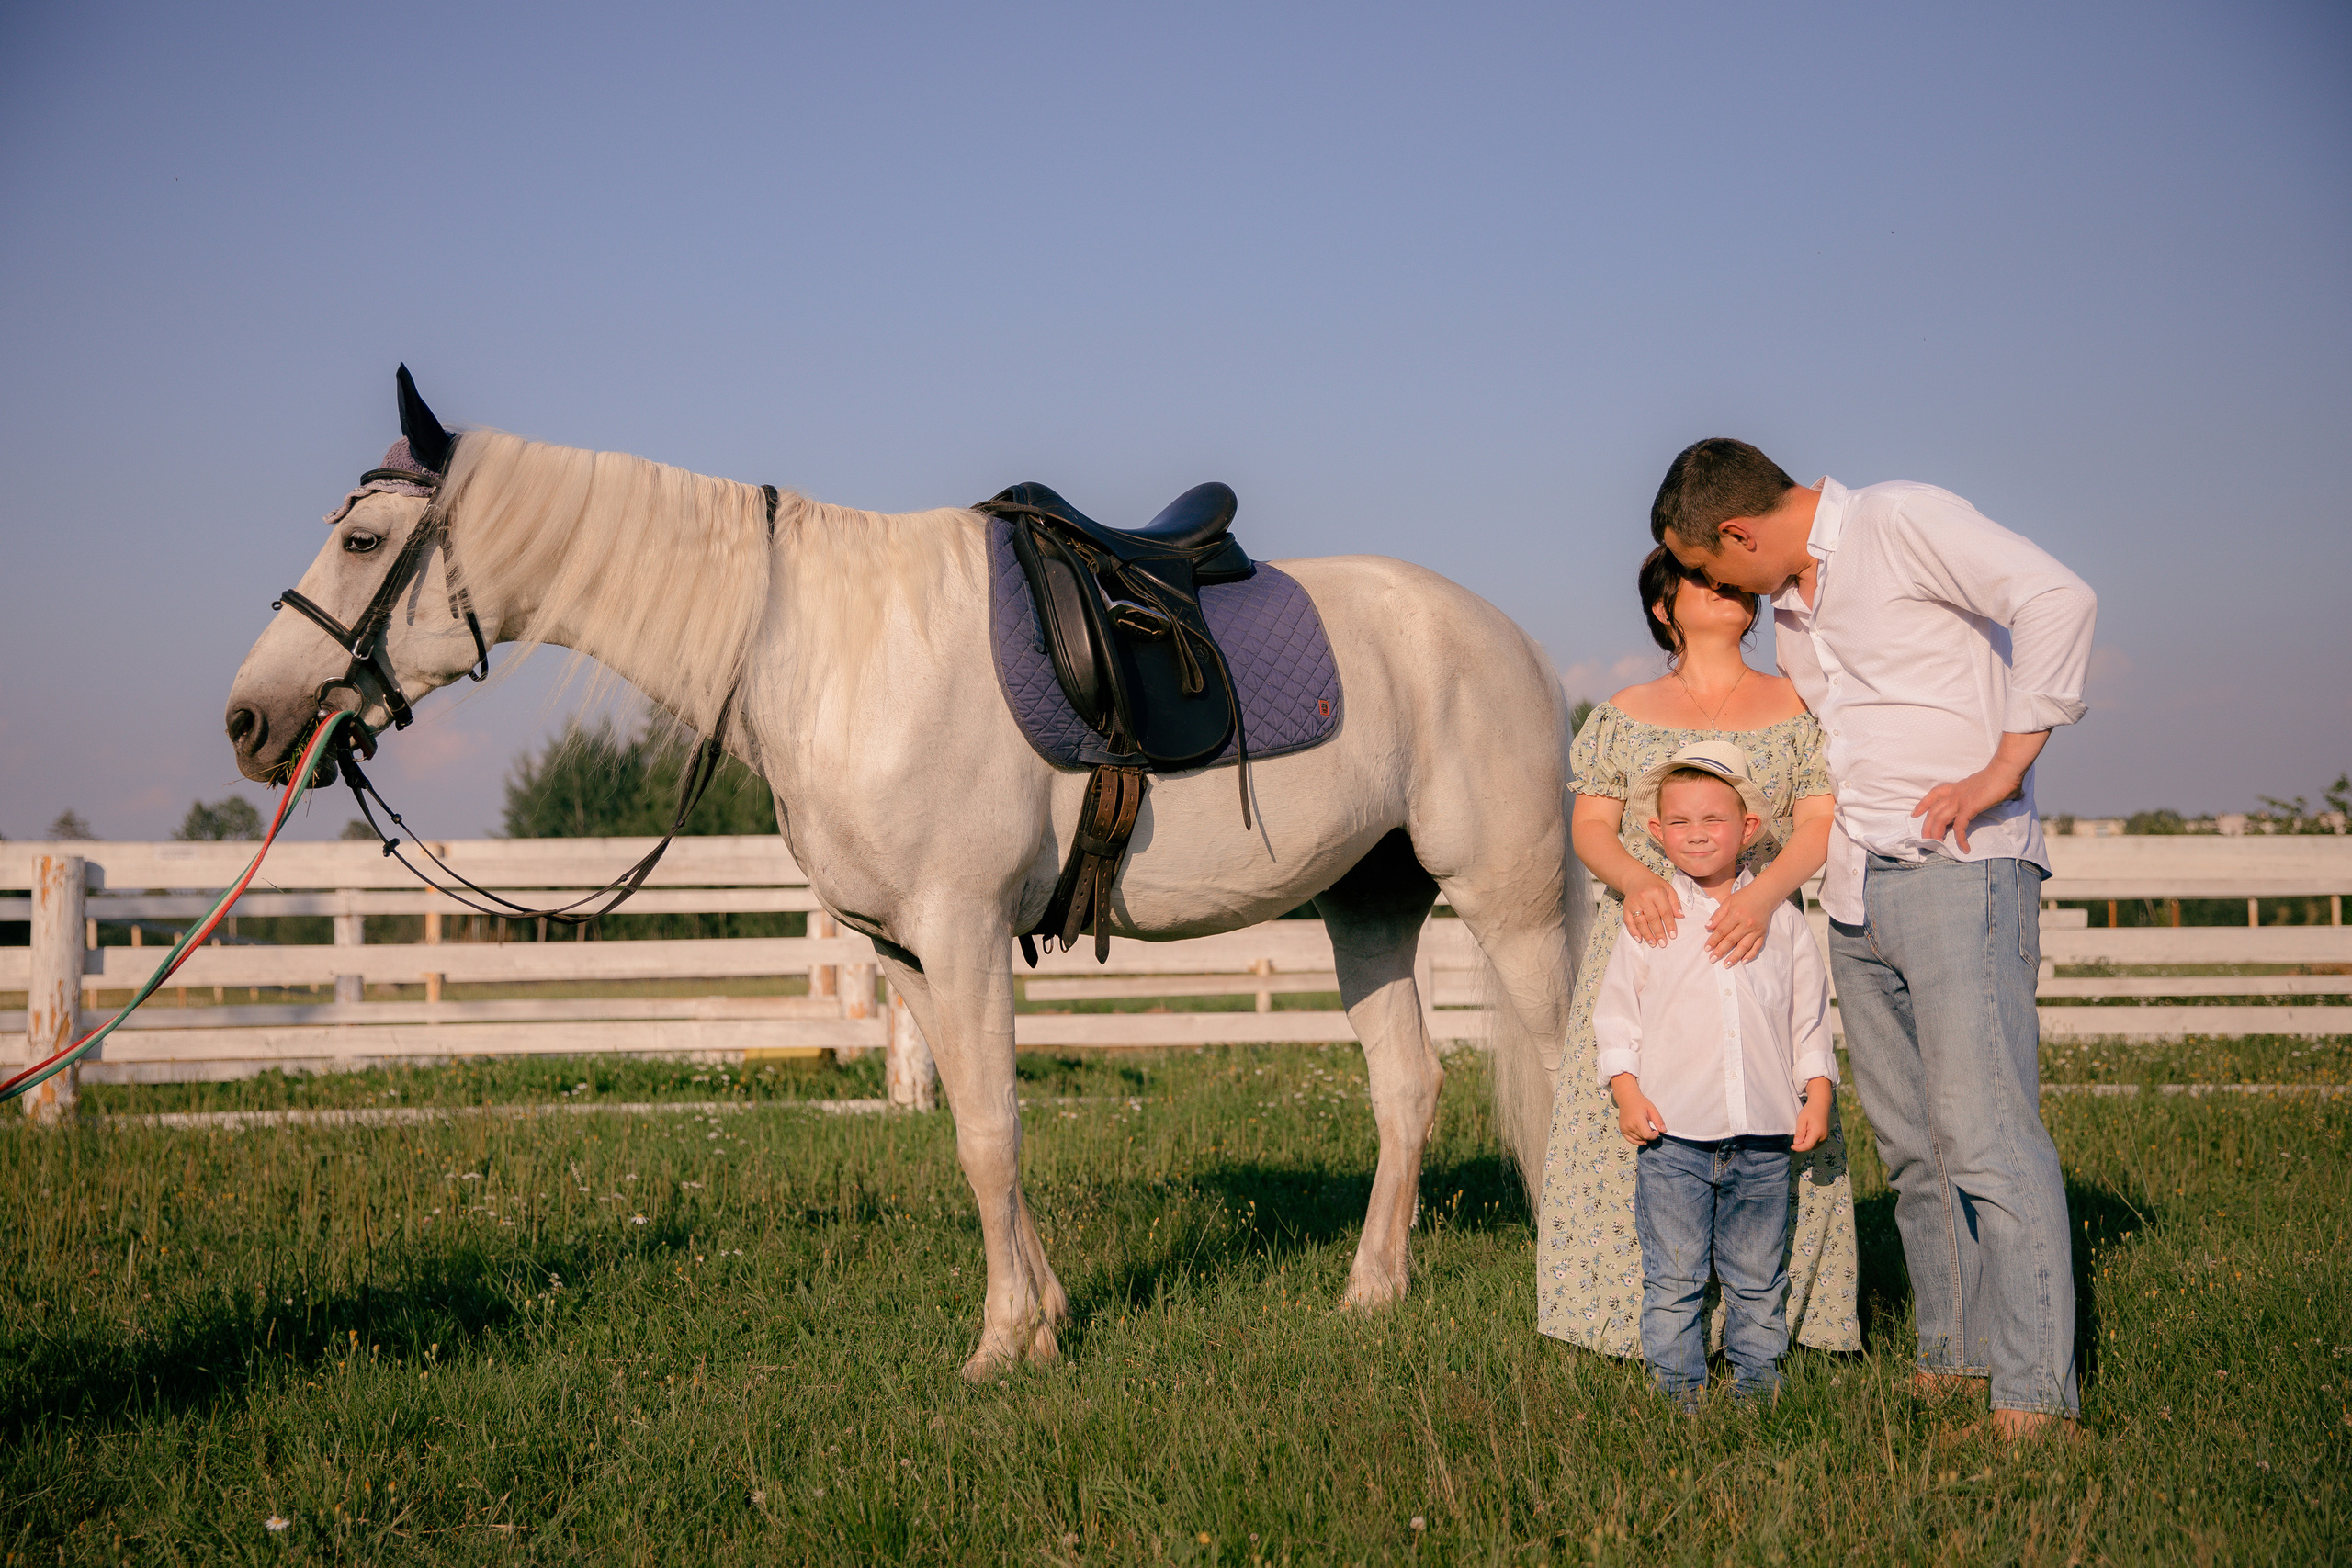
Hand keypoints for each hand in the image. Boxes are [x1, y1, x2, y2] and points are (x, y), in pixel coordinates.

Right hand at [1610, 1074, 1665, 1144]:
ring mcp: (1625, 1128)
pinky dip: (1637, 1141)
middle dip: (1649, 1135)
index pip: (1647, 1135)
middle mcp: (1630, 1126)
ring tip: (1644, 1127)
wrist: (1627, 1098)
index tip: (1656, 1130)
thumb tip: (1663, 1131)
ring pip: (1638, 1140)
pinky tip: (1641, 1138)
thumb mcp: (1652, 1109)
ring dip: (1643, 1137)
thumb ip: (1658, 1121)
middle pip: (1643, 1138)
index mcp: (1637, 1120)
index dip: (1654, 1135)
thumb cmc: (1639, 1102)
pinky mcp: (1622, 1130)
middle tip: (1650, 1127)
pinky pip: (1631, 1140)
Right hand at [1622, 873, 1682, 946]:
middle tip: (1663, 944)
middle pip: (1652, 918)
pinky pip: (1628, 921)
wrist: (1635, 878)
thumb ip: (1675, 902)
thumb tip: (1680, 916)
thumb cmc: (1654, 884)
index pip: (1665, 912)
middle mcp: (1644, 898)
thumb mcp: (1668, 889)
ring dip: (1647, 934)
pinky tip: (1639, 938)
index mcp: (1656, 892)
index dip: (1669, 924)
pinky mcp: (1626, 907)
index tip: (1672, 935)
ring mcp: (1633, 903)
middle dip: (1658, 932)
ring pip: (1640, 922)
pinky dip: (1633, 931)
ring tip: (1653, 943)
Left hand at [1704, 883, 1776, 965]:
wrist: (1765, 894)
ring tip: (1726, 965)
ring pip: (1744, 946)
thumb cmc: (1744, 897)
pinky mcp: (1763, 933)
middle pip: (1731, 940)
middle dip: (1721, 951)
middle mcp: (1746, 924)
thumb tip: (1707, 927)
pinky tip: (1743, 961)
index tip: (1706, 948)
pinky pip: (1757, 946)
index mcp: (1736, 915)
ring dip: (1735, 957)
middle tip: (1712, 959)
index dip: (1713, 940)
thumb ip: (1718, 915)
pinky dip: (1751, 955)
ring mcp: (1756, 930)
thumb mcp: (1728, 902)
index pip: (1722, 931)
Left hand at [1792, 1077, 1832, 1151]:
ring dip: (1806, 1143)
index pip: (1807, 1146)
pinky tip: (1807, 1133)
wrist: (1821, 1104)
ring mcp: (1825, 1137)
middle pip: (1810, 1147)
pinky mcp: (1825, 1136)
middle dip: (1802, 1145)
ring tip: (1803, 1132)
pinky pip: (1816, 1143)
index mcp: (1817, 1132)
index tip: (1791, 1146)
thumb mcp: (1802, 1120)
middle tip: (1797, 1135)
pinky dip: (1810, 1141)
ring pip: (1813, 1146)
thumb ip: (1800, 1132)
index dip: (1799, 1148)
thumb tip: (1797, 1143)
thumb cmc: (1810, 1110)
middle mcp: (1823, 1136)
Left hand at [1911, 763, 2025, 851]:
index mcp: (1959, 787)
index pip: (1935, 794)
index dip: (1924, 804)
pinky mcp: (1969, 807)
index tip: (1915, 813)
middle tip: (1925, 838)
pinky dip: (1960, 839)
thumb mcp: (1995, 785)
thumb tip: (2018, 793)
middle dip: (1927, 826)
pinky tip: (1964, 848)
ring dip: (1936, 834)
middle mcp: (1956, 793)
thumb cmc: (2005, 776)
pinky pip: (1960, 827)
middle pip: (1933, 811)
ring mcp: (1960, 800)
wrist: (2006, 770)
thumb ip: (2000, 791)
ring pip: (1940, 819)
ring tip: (1937, 845)